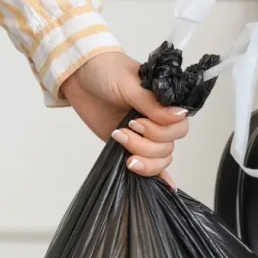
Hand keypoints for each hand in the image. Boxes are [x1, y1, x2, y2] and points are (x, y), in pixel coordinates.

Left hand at [61, 51, 188, 189]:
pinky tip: (166, 187)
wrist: (79, 75)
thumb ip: (151, 103)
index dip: (160, 130)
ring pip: (159, 158)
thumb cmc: (105, 71)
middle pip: (168, 146)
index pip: (179, 126)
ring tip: (120, 140)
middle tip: (124, 130)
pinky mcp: (130, 145)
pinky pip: (151, 164)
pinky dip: (158, 175)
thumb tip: (179, 115)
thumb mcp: (128, 83)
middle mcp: (158, 119)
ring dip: (141, 156)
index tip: (137, 122)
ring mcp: (145, 134)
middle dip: (145, 143)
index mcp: (164, 101)